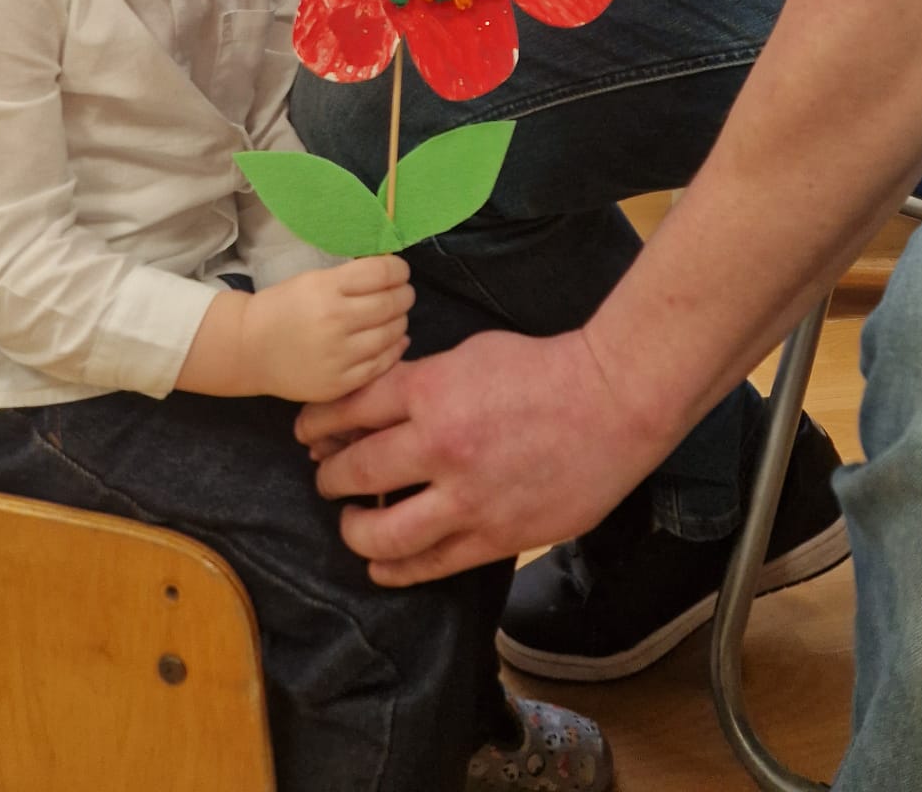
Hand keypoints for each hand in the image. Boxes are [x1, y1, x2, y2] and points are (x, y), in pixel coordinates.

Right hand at [245, 255, 414, 402]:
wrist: (249, 350)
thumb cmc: (282, 308)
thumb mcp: (312, 279)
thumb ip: (351, 277)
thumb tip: (392, 271)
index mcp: (326, 288)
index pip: (382, 273)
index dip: (399, 270)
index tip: (400, 272)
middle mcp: (336, 321)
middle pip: (392, 303)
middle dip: (404, 294)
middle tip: (403, 293)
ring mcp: (339, 355)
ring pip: (392, 333)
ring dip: (401, 320)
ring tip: (396, 316)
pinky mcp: (340, 382)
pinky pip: (382, 363)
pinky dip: (395, 348)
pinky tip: (395, 339)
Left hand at [295, 329, 672, 584]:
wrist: (613, 404)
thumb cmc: (544, 369)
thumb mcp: (471, 353)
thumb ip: (423, 382)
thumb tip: (380, 407)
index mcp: (430, 391)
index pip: (349, 410)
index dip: (318, 423)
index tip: (308, 432)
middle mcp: (439, 446)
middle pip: (354, 471)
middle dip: (328, 476)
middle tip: (326, 477)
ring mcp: (467, 498)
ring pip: (382, 532)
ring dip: (355, 529)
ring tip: (352, 522)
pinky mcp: (495, 535)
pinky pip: (430, 564)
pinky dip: (396, 568)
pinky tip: (382, 564)